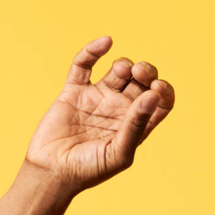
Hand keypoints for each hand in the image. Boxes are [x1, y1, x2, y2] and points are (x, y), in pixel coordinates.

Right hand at [23, 36, 174, 191]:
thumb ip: (136, 126)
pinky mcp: (73, 91)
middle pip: (142, 81)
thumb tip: (153, 96)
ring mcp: (96, 98)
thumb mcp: (118, 153)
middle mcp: (118, 109)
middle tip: (139, 72)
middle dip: (145, 71)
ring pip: (118, 70)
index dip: (163, 91)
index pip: (160, 101)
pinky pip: (84, 65)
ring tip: (122, 70)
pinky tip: (106, 42)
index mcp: (135, 125)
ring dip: (125, 63)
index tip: (156, 88)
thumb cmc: (88, 171)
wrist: (51, 172)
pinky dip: (93, 51)